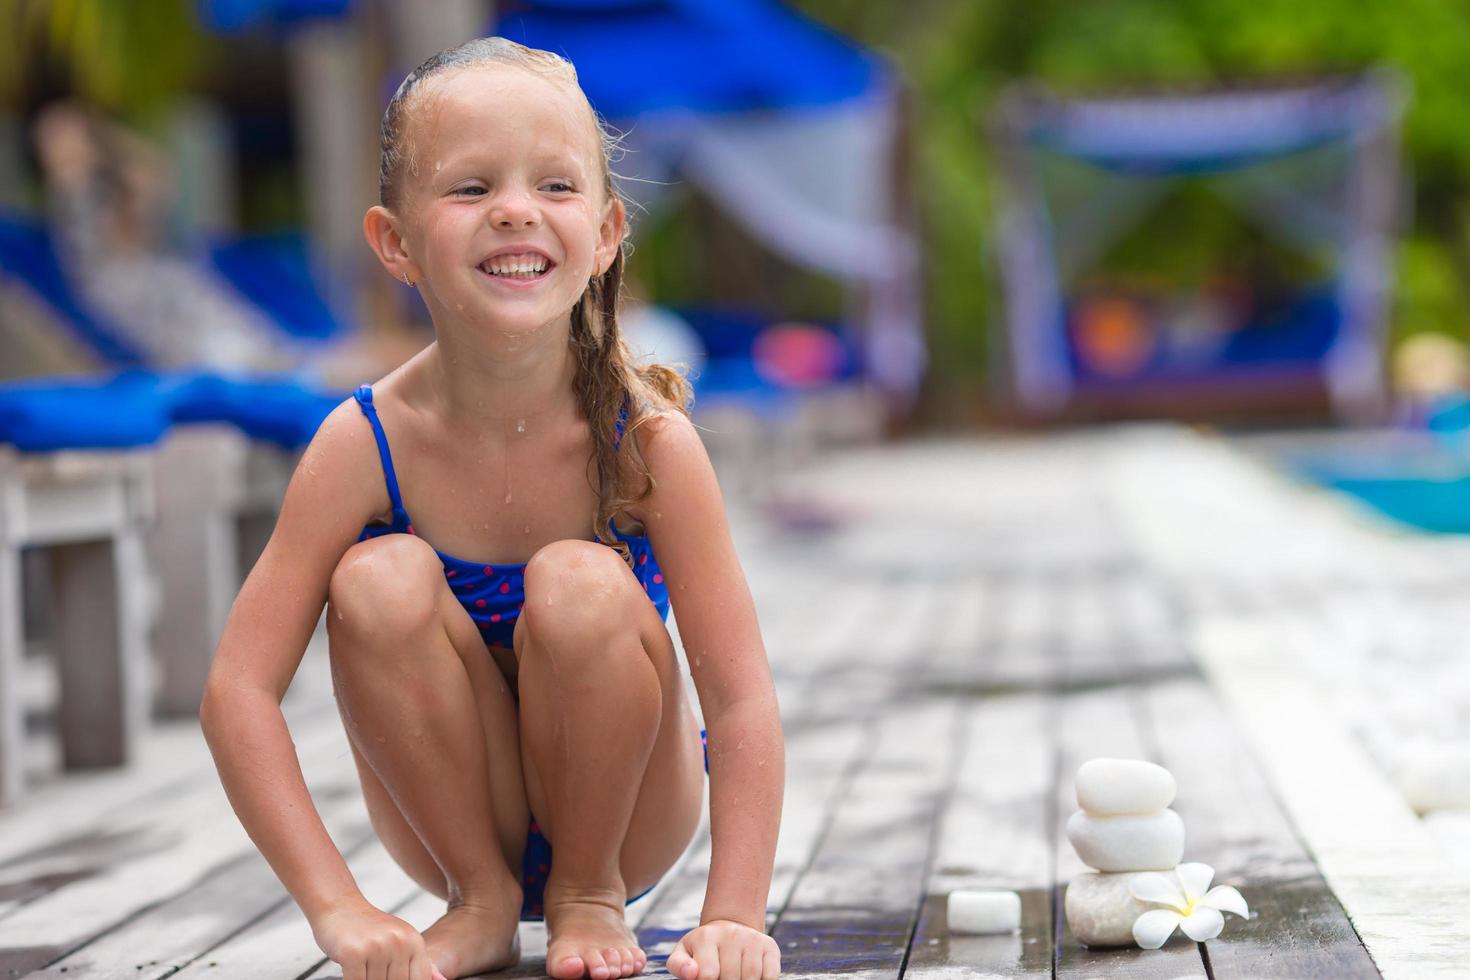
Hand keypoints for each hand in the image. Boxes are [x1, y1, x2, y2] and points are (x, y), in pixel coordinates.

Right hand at [310, 898, 440, 979]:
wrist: (339, 905)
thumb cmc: (369, 929)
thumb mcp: (399, 940)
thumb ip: (418, 963)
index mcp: (414, 941)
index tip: (392, 979)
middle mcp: (399, 943)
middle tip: (374, 972)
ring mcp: (377, 947)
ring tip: (364, 969)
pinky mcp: (353, 953)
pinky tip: (352, 973)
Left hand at [666, 919, 778, 979]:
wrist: (730, 926)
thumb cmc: (703, 949)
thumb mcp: (684, 953)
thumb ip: (679, 965)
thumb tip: (691, 973)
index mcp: (706, 937)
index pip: (707, 975)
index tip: (707, 979)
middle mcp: (731, 934)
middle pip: (730, 979)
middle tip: (722, 977)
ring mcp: (752, 939)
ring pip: (751, 979)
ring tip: (734, 977)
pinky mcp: (769, 946)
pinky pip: (769, 976)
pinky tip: (750, 976)